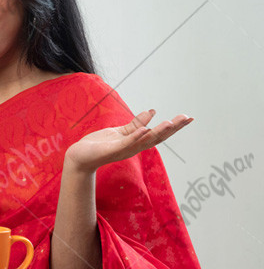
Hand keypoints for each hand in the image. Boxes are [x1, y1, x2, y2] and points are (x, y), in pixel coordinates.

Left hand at [65, 109, 193, 173]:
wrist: (80, 157)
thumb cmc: (100, 145)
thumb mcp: (120, 131)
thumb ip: (135, 124)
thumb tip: (152, 112)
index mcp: (137, 142)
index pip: (159, 133)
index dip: (174, 126)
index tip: (188, 117)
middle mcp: (134, 147)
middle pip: (158, 137)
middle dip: (173, 128)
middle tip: (187, 118)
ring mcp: (125, 149)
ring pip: (145, 140)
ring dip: (158, 131)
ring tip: (171, 122)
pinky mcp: (113, 149)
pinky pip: (127, 143)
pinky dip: (137, 136)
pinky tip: (145, 129)